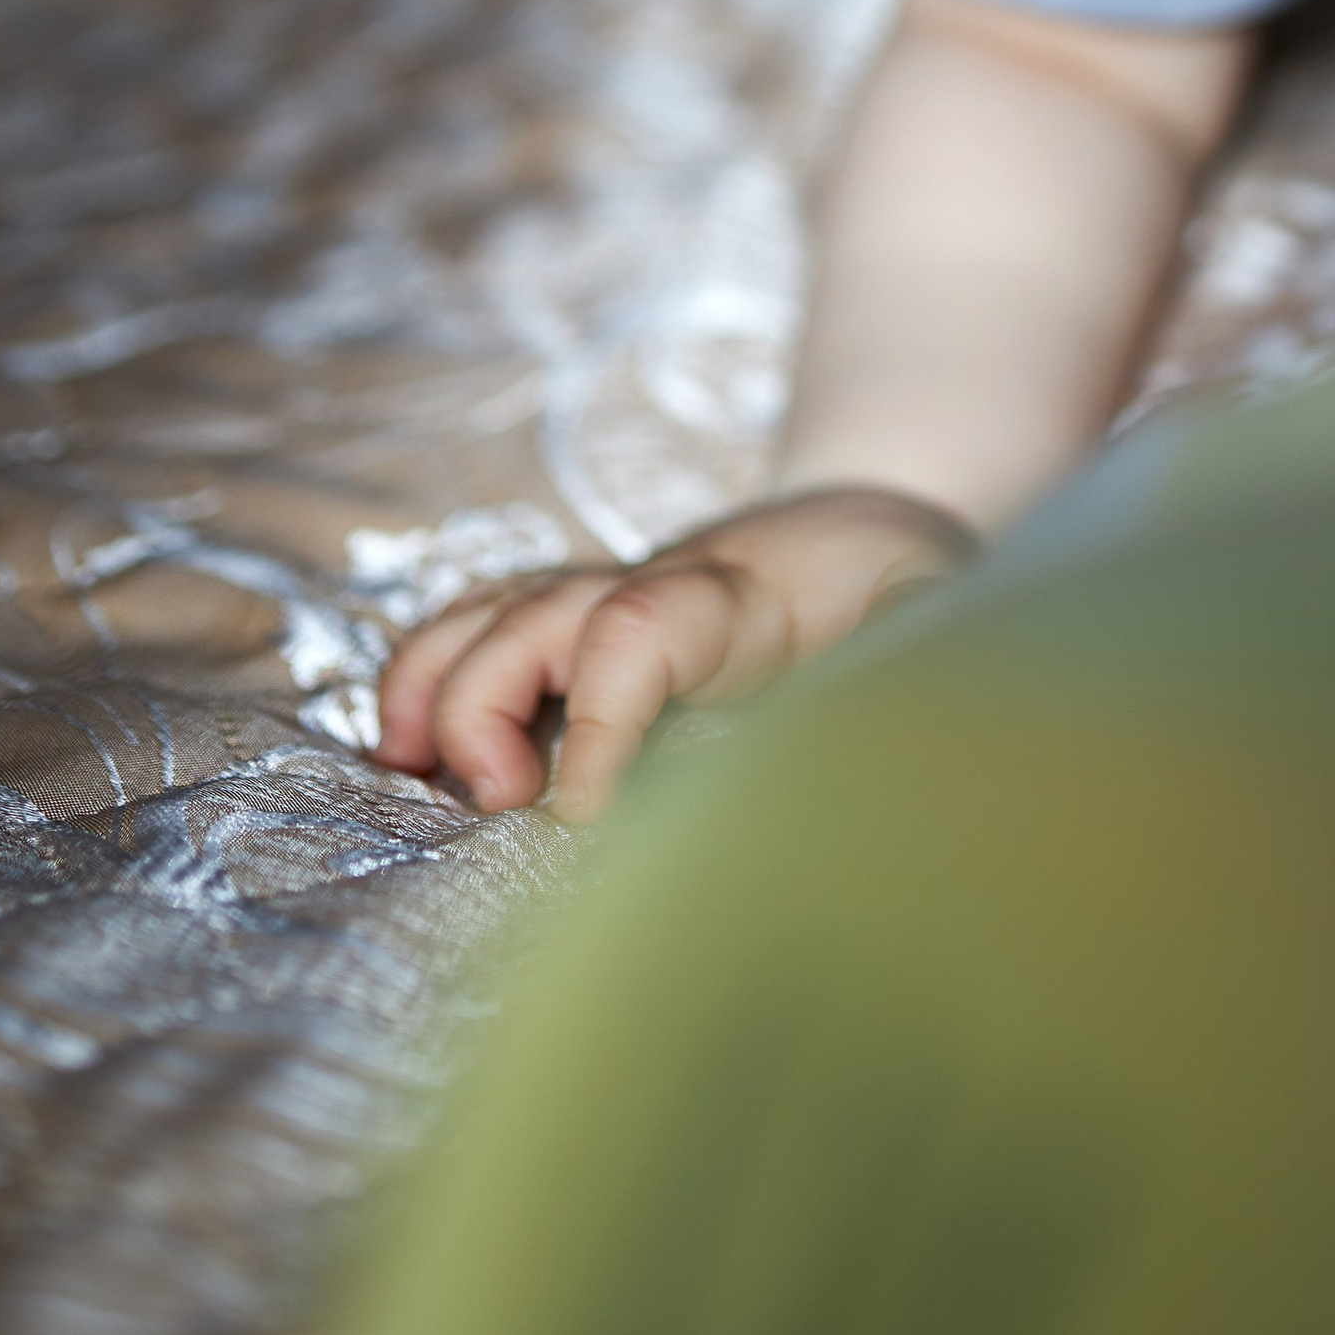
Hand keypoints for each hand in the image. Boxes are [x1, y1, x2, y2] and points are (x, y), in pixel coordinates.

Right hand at [372, 483, 976, 827]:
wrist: (864, 515)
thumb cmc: (894, 578)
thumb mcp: (935, 606)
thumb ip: (925, 647)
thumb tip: (922, 717)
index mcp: (736, 599)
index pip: (643, 632)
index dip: (600, 723)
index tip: (582, 819)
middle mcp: (647, 587)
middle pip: (535, 616)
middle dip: (485, 707)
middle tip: (502, 805)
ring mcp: (599, 598)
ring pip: (485, 613)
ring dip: (431, 687)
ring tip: (406, 774)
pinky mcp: (574, 622)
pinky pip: (474, 626)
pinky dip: (423, 678)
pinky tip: (400, 753)